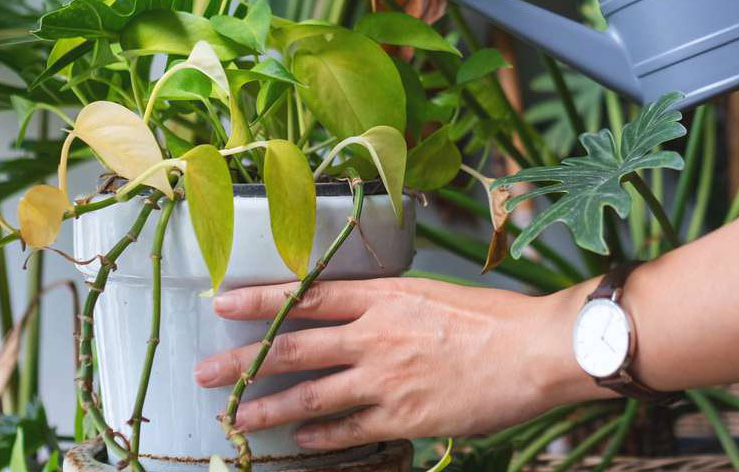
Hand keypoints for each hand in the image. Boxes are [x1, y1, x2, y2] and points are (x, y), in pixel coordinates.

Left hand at [193, 278, 599, 449]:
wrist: (533, 349)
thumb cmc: (492, 318)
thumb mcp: (433, 293)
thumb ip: (391, 307)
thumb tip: (361, 319)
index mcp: (382, 295)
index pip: (305, 296)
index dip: (260, 301)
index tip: (222, 305)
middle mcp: (373, 335)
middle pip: (291, 347)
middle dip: (242, 362)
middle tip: (205, 373)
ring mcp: (384, 378)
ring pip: (310, 395)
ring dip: (268, 409)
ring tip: (235, 418)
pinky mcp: (403, 416)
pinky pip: (349, 430)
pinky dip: (321, 438)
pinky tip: (301, 443)